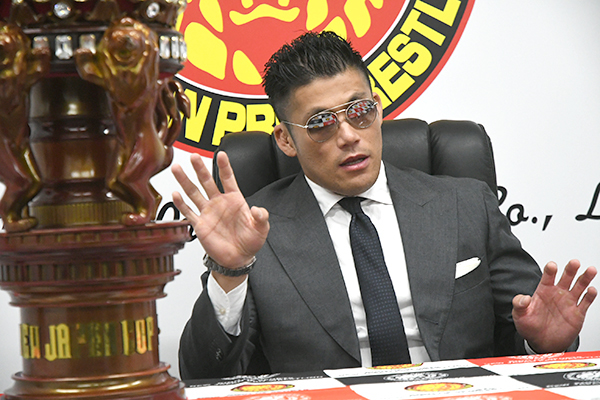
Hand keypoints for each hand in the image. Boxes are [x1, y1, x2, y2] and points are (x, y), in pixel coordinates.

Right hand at [171, 152, 268, 289]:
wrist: (239, 258)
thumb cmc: (250, 241)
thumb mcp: (262, 228)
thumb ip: (261, 217)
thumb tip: (257, 209)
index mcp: (235, 199)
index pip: (228, 178)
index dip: (224, 166)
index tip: (220, 154)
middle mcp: (219, 203)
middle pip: (207, 181)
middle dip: (200, 168)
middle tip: (194, 156)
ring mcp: (208, 212)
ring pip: (194, 193)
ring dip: (185, 181)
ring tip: (177, 168)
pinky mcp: (200, 224)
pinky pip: (188, 212)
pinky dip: (181, 203)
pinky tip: (175, 194)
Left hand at [513, 259, 596, 352]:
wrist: (542, 343)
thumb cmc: (530, 326)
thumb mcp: (519, 315)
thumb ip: (519, 304)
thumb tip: (524, 298)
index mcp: (543, 291)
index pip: (547, 277)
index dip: (550, 271)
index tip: (552, 266)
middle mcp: (557, 294)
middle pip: (566, 278)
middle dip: (570, 270)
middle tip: (574, 263)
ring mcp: (568, 302)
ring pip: (579, 287)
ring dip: (585, 278)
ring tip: (590, 270)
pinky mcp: (577, 313)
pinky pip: (585, 302)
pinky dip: (590, 296)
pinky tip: (591, 290)